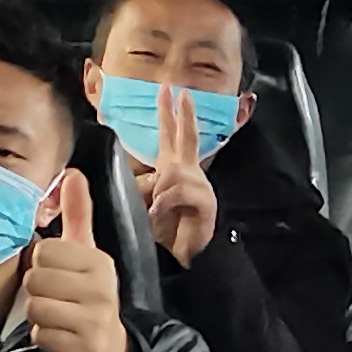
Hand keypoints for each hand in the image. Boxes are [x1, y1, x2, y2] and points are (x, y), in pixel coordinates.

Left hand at [21, 171, 133, 351]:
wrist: (109, 348)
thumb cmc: (89, 294)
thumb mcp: (87, 253)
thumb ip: (78, 214)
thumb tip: (73, 174)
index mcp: (100, 262)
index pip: (44, 251)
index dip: (42, 263)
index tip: (59, 273)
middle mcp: (102, 290)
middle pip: (35, 280)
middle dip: (38, 290)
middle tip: (57, 296)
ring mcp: (95, 321)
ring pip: (35, 308)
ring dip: (39, 315)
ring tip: (58, 315)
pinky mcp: (85, 348)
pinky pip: (41, 335)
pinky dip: (45, 337)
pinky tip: (61, 334)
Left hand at [136, 85, 219, 263]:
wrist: (182, 259)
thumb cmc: (163, 233)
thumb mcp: (146, 204)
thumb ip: (145, 186)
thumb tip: (150, 178)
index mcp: (174, 171)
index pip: (171, 136)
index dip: (168, 114)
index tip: (167, 91)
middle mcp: (189, 174)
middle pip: (188, 138)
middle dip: (184, 115)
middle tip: (182, 93)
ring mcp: (199, 187)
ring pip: (175, 172)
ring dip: (160, 190)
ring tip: (154, 209)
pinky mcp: (206, 204)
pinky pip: (180, 193)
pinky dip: (165, 202)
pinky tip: (158, 211)